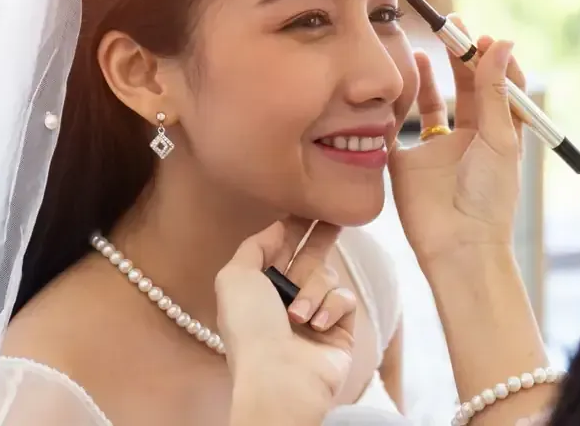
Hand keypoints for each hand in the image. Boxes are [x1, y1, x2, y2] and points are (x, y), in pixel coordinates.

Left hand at [216, 218, 356, 422]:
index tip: (310, 203)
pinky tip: (319, 325)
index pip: (282, 245)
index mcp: (259, 285)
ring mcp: (316, 313)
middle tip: (337, 215)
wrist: (279, 376)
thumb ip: (254, 246)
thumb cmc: (251, 328)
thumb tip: (277, 227)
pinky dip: (332, 308)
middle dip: (322, 234)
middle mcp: (287, 297)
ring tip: (299, 316)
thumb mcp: (234, 278)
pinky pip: (345, 298)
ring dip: (313, 290)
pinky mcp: (341, 328)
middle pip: (311, 254)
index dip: (294, 224)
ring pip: (327, 275)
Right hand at [389, 23, 526, 266]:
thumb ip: (494, 90)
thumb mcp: (498, 138)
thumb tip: (500, 41)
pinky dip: (397, 105)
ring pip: (430, 104)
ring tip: (422, 49)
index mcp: (497, 134)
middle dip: (459, 57)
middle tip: (451, 27)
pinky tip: (397, 83)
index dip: (491, 60)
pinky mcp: (406, 163)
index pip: (498, 86)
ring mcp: (436, 150)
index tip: (482, 37)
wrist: (458, 244)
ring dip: (427, 76)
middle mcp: (468, 139)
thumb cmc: (489, 196)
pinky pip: (398, 129)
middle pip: (464, 88)